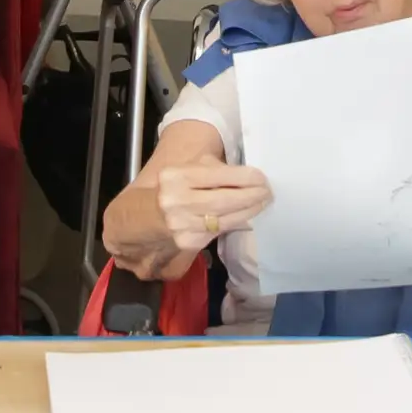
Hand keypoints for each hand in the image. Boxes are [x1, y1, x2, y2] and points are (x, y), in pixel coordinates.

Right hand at [152, 161, 271, 255]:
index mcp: (177, 177)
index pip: (218, 175)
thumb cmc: (171, 188)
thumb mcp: (185, 170)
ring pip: (225, 219)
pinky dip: (235, 222)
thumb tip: (246, 175)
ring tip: (262, 203)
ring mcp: (182, 225)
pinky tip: (245, 215)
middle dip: (251, 196)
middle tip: (268, 192)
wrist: (142, 218)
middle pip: (224, 200)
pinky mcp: (188, 243)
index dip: (245, 177)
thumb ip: (212, 170)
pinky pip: (219, 231)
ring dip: (248, 211)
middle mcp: (177, 201)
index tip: (262, 178)